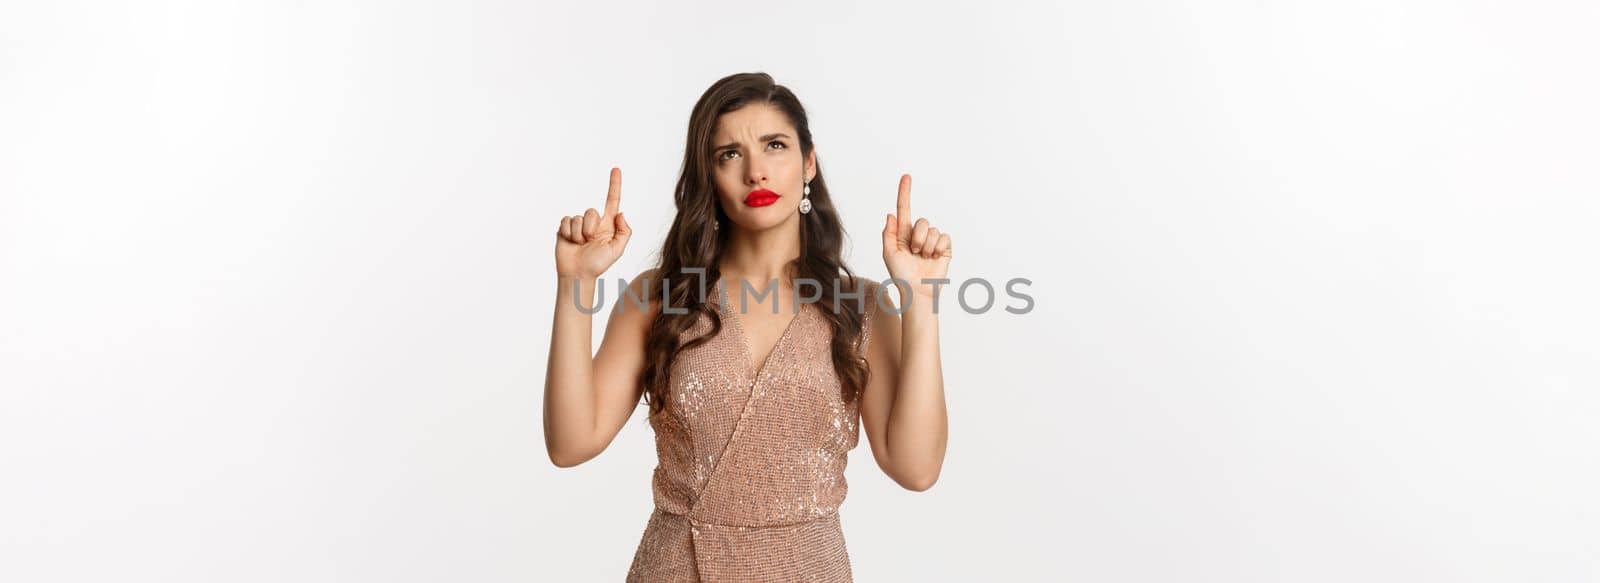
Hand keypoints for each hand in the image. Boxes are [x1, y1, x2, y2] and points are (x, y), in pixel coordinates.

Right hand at [555, 167, 632, 279]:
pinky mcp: (565, 228)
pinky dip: (568, 233)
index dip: (614, 185)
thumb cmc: (597, 264)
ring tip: (580, 245)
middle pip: (591, 211)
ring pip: (577, 218)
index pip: (612, 201)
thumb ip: (624, 232)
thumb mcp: (617, 250)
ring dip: (579, 234)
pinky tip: (570, 242)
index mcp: (607, 225)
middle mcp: (593, 222)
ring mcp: (578, 225)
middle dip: (590, 228)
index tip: (616, 169)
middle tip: (589, 242)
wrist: (577, 274)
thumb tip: (621, 213)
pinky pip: (566, 221)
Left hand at [882, 174, 951, 296]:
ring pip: (932, 230)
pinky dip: (938, 248)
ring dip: (927, 246)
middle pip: (922, 221)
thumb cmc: (901, 275)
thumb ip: (888, 233)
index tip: (906, 176)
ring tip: (923, 258)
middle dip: (917, 237)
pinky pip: (943, 237)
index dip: (905, 192)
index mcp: (903, 234)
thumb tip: (891, 214)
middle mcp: (918, 235)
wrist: (918, 291)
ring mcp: (932, 241)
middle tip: (914, 252)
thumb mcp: (889, 254)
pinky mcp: (944, 247)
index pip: (904, 209)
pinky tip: (934, 258)